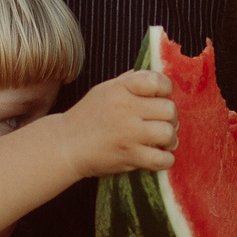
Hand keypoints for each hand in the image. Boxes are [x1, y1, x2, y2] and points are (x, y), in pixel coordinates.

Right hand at [56, 70, 177, 178]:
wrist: (66, 145)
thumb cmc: (87, 117)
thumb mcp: (104, 90)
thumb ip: (130, 82)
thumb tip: (156, 77)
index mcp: (120, 89)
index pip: (157, 81)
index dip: (166, 89)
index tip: (161, 97)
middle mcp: (125, 109)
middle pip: (169, 109)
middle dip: (170, 118)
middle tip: (162, 123)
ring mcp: (128, 133)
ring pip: (168, 133)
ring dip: (170, 139)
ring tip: (162, 141)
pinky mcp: (129, 156)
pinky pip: (162, 159)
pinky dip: (165, 159)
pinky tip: (157, 155)